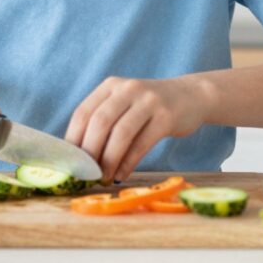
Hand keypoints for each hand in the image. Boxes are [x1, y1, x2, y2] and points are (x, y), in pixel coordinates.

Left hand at [65, 76, 205, 182]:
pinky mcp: (166, 117)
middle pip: (100, 122)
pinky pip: (142, 143)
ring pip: (121, 133)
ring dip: (109, 160)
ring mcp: (148, 101)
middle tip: (87, 173)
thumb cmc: (149, 107)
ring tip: (104, 177)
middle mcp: (128, 89)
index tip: (71, 162)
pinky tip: (122, 175)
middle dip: (90, 152)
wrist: (190, 96)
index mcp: (111, 85)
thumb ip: (104, 121)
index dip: (74, 139)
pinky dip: (129, 162)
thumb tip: (80, 156)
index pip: (83, 112)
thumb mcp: (124, 104)